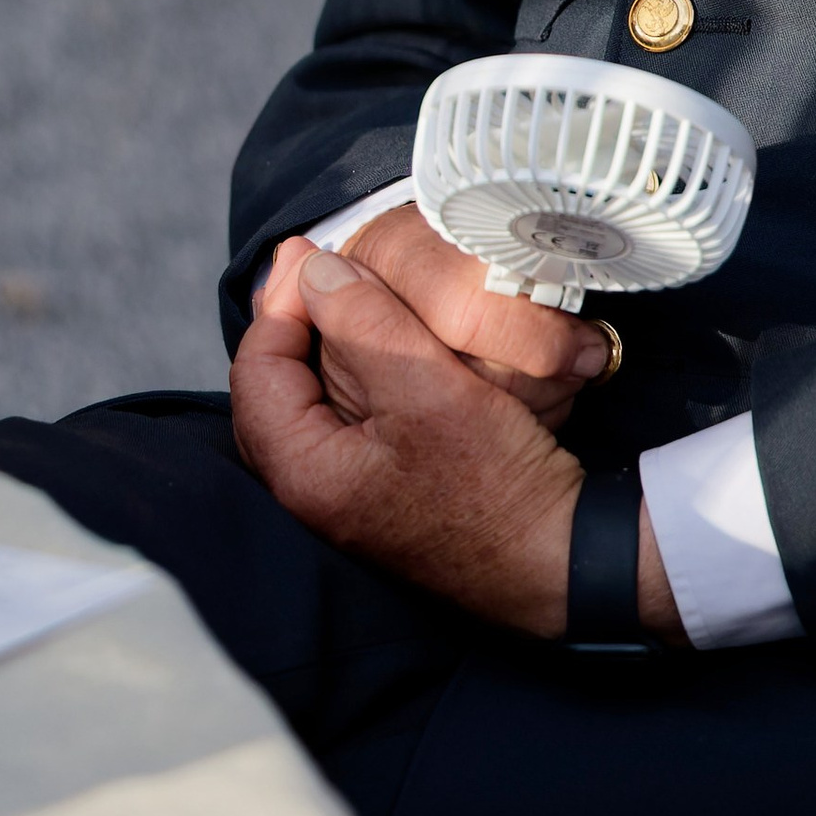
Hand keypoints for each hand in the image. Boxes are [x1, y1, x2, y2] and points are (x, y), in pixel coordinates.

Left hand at [240, 241, 681, 641]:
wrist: (558, 560)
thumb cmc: (497, 485)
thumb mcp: (430, 387)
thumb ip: (365, 321)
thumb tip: (315, 270)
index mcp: (303, 474)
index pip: (256, 371)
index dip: (279, 303)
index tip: (312, 255)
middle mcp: (308, 494)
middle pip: (274, 388)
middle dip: (295, 321)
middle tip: (320, 267)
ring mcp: (342, 499)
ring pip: (308, 402)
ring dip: (325, 345)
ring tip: (350, 292)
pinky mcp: (377, 494)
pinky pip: (342, 421)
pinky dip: (353, 375)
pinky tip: (382, 345)